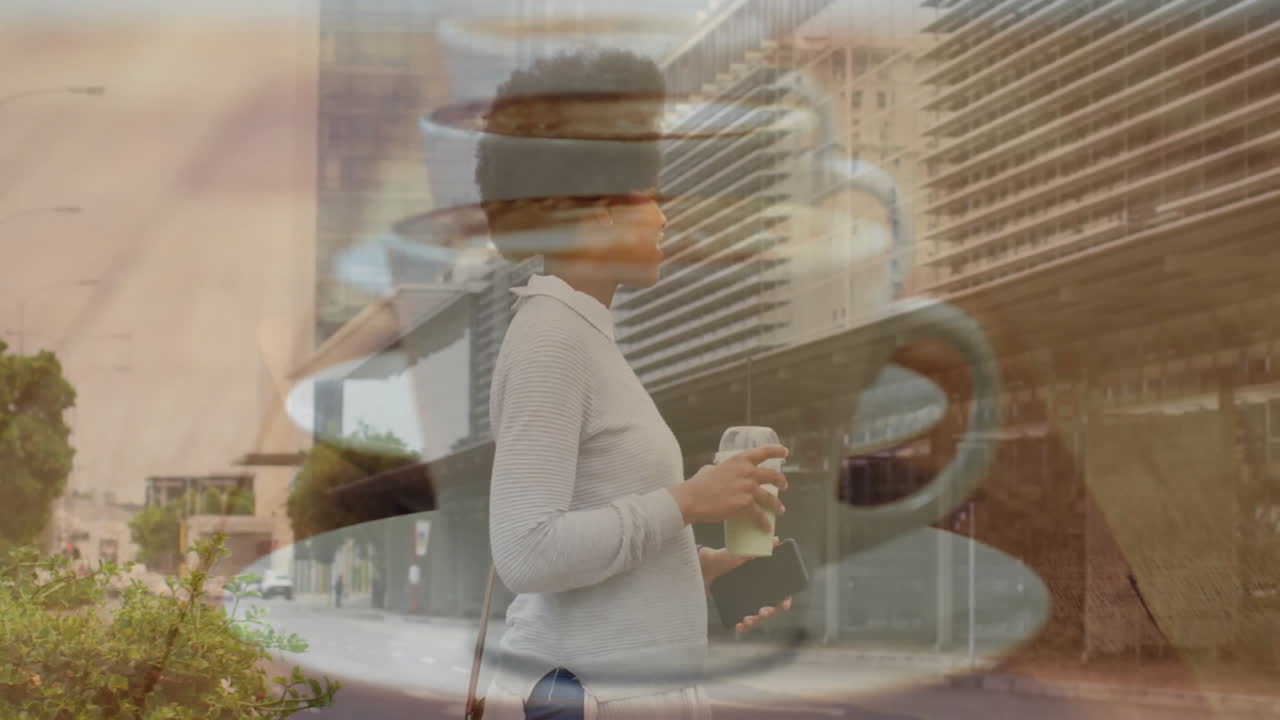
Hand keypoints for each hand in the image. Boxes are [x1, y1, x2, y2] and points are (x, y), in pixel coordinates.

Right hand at [669, 445, 787, 529]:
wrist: (692, 499)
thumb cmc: (698, 485)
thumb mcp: (710, 469)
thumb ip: (720, 469)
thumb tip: (718, 470)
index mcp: (739, 460)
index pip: (763, 452)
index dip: (777, 451)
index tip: (785, 452)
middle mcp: (747, 472)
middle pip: (773, 476)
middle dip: (781, 482)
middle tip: (783, 487)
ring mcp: (748, 488)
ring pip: (770, 498)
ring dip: (777, 505)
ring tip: (780, 510)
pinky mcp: (746, 504)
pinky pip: (760, 515)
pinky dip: (764, 523)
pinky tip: (767, 528)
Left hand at [698, 538, 793, 632]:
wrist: (702, 567)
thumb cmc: (722, 557)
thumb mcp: (738, 552)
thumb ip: (755, 549)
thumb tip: (775, 540)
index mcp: (761, 577)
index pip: (779, 590)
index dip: (785, 598)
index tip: (785, 604)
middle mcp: (756, 589)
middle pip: (771, 605)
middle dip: (770, 612)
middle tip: (763, 612)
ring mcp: (747, 599)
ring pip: (758, 615)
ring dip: (756, 621)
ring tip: (747, 620)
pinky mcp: (736, 605)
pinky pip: (744, 619)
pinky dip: (744, 625)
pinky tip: (740, 626)